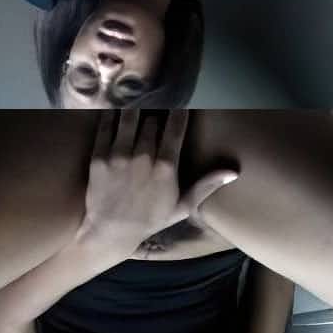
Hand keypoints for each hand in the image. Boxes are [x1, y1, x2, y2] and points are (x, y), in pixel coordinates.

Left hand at [76, 110, 238, 256]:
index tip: (179, 104)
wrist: (111, 232)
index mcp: (166, 167)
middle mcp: (143, 157)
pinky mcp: (99, 157)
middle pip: (152, 120)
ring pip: (129, 117)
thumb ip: (206, 186)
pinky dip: (110, 114)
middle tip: (154, 107)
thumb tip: (233, 172)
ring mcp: (119, 156)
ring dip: (133, 107)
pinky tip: (113, 106)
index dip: (178, 112)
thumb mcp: (182, 207)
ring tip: (134, 100)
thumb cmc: (149, 220)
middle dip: (154, 112)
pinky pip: (105, 126)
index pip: (176, 127)